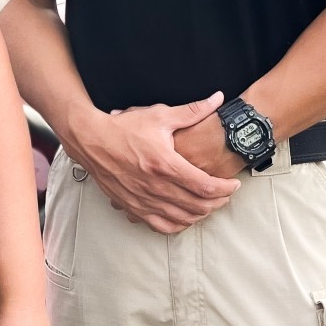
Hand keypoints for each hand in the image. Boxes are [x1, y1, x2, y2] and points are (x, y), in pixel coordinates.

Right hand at [73, 92, 239, 234]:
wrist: (90, 140)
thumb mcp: (159, 115)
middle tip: (226, 193)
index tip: (234, 183)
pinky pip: (162, 226)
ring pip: (183, 219)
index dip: (226, 188)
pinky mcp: (133, 208)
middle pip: (199, 206)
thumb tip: (218, 98)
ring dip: (202, 214)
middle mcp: (155, 187)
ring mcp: (143, 200)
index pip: (206, 186)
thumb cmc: (124, 127)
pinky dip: (179, 224)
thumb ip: (192, 110)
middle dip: (219, 202)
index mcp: (165, 165)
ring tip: (210, 203)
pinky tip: (186, 215)